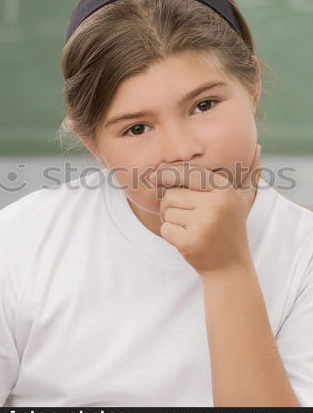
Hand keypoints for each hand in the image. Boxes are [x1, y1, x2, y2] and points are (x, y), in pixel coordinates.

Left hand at [149, 145, 261, 275]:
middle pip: (172, 194)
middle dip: (170, 204)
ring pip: (167, 211)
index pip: (187, 173)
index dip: (168, 174)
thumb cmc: (231, 228)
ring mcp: (203, 224)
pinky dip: (170, 235)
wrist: (230, 266)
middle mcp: (216, 204)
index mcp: (224, 189)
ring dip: (170, 220)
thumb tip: (257, 146)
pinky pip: (165, 229)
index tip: (155, 177)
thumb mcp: (243, 199)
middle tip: (182, 214)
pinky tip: (186, 239)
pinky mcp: (190, 242)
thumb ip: (250, 173)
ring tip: (187, 227)